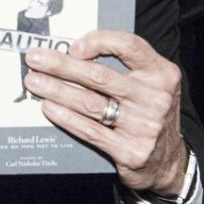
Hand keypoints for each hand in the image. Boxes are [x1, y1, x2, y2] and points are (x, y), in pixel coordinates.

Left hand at [23, 30, 186, 195]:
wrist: (169, 161)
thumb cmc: (149, 113)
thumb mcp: (150, 84)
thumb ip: (123, 67)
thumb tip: (74, 53)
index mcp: (162, 73)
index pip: (129, 46)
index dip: (98, 42)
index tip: (72, 46)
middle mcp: (155, 98)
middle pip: (100, 75)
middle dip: (61, 66)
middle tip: (36, 59)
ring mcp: (143, 126)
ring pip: (90, 103)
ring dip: (56, 90)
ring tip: (34, 82)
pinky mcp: (130, 151)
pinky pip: (89, 130)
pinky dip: (65, 117)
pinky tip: (49, 107)